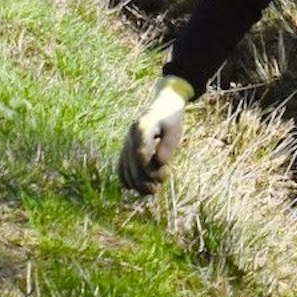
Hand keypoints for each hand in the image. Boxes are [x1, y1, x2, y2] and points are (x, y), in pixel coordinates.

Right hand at [119, 76, 193, 193]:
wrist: (164, 104)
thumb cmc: (171, 118)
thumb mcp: (175, 130)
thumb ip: (168, 145)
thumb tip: (159, 163)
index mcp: (142, 128)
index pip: (140, 153)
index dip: (149, 168)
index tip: (162, 176)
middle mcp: (131, 135)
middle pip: (132, 163)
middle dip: (143, 179)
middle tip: (155, 190)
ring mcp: (127, 141)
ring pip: (125, 165)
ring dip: (135, 182)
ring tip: (148, 192)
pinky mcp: (127, 147)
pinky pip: (121, 164)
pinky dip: (126, 177)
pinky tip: (134, 188)